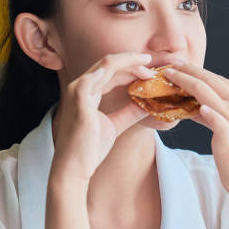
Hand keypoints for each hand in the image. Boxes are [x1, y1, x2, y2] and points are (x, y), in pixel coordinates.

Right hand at [51, 52, 155, 181]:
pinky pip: (96, 77)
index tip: (151, 71)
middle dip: (133, 62)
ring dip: (129, 63)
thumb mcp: (115, 125)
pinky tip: (132, 68)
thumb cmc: (90, 148)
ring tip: (148, 69)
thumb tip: (147, 104)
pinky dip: (114, 69)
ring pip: (106, 66)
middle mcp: (80, 87)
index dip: (131, 68)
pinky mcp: (79, 99)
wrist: (75, 166)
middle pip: (109, 65)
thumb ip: (129, 112)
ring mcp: (78, 91)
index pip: (111, 72)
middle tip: (153, 67)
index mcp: (87, 92)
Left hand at [162, 63, 228, 201]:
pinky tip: (184, 103)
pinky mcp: (228, 132)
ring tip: (166, 77)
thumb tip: (195, 105)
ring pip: (204, 91)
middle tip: (167, 66)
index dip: (197, 71)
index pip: (218, 78)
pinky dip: (199, 108)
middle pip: (209, 79)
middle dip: (186, 70)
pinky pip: (210, 115)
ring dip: (183, 82)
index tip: (180, 67)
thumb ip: (215, 113)